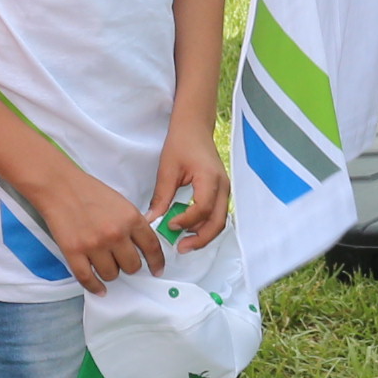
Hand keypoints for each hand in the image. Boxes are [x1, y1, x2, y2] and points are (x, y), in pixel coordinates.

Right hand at [35, 166, 172, 291]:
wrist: (59, 187)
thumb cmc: (90, 192)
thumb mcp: (121, 203)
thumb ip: (133, 224)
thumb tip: (143, 247)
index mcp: (131, 218)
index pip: (152, 248)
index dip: (156, 262)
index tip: (156, 270)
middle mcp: (115, 234)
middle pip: (132, 266)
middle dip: (129, 266)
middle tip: (122, 261)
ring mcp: (94, 245)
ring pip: (111, 275)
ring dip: (111, 273)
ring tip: (105, 264)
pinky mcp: (74, 252)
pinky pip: (88, 279)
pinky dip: (95, 287)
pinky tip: (99, 288)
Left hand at [151, 119, 230, 244]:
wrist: (194, 128)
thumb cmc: (181, 144)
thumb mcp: (167, 170)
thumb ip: (162, 197)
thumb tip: (151, 220)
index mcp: (209, 178)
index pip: (203, 209)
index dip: (187, 221)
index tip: (168, 225)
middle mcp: (223, 186)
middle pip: (218, 222)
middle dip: (200, 239)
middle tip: (181, 248)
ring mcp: (225, 190)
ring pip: (220, 221)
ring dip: (203, 235)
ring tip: (183, 243)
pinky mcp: (221, 192)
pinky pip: (217, 215)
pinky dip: (205, 226)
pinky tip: (189, 230)